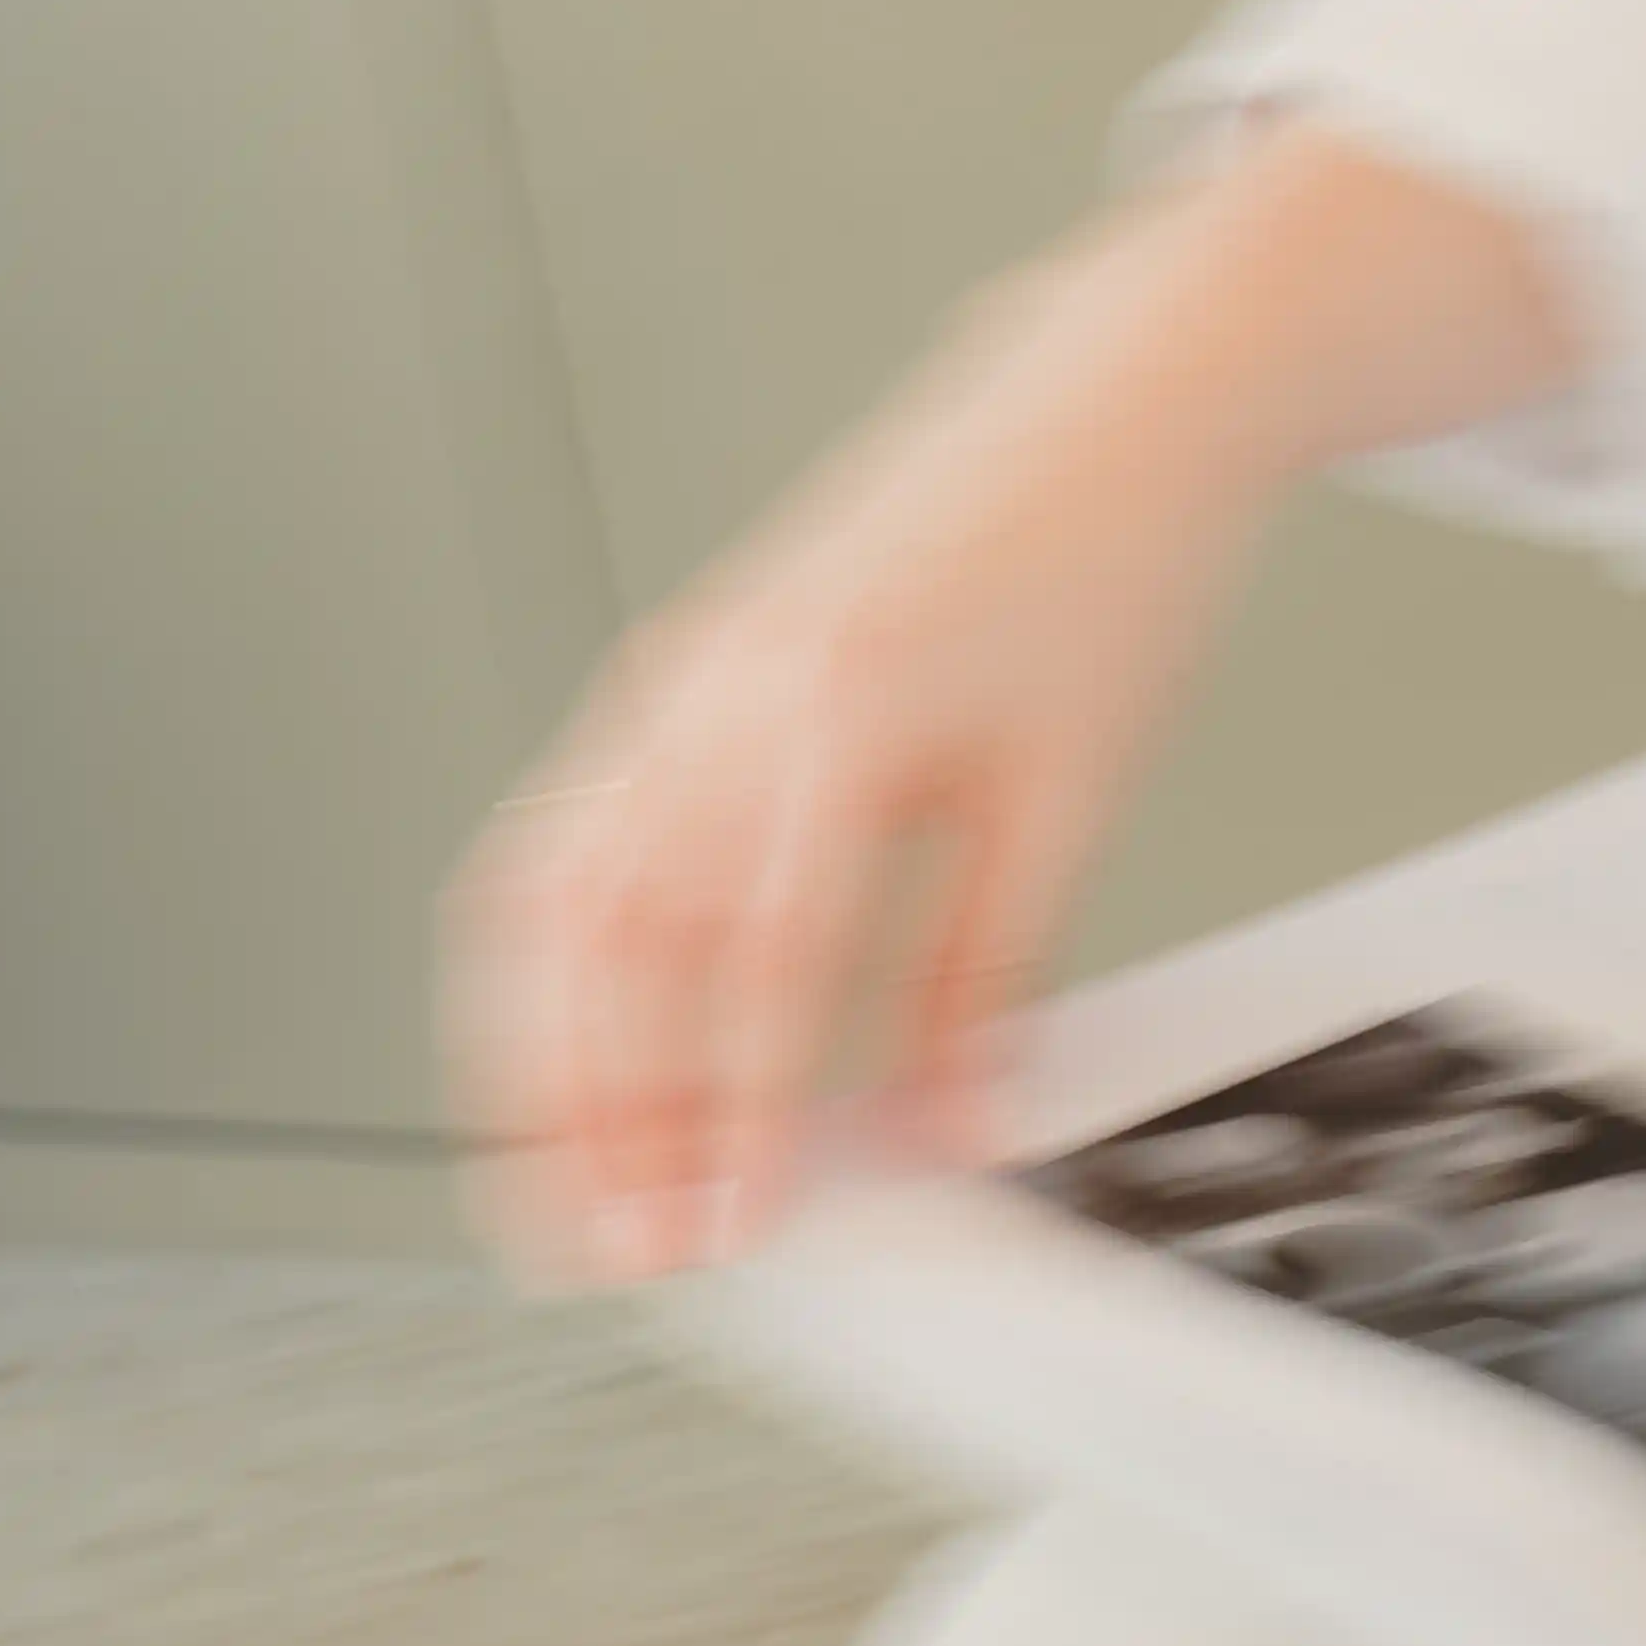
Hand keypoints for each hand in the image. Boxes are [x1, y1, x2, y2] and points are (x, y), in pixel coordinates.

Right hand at [442, 231, 1281, 1283]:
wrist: (1110, 397)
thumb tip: (952, 1126)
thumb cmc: (1104, 556)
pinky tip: (555, 1048)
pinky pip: (560, 835)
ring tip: (551, 1188)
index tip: (726, 1222)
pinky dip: (539, 961)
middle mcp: (726, 691)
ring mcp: (678, 682)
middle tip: (610, 1248)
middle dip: (593, 1112)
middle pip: (612, 937)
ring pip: (550, 893)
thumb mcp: (1076, 787)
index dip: (733, 1108)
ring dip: (535, 1054)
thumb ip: (992, 969)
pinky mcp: (668, 685)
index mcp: (838, 709)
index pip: (759, 956)